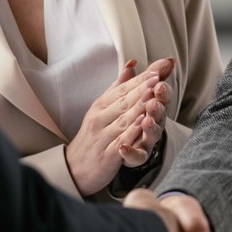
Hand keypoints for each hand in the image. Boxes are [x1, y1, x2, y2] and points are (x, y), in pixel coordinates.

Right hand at [65, 58, 173, 194]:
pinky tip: (144, 123)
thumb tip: (132, 63)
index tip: (155, 70)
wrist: (75, 167)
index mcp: (100, 106)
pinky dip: (132, 131)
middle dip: (141, 90)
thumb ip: (119, 87)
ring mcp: (102, 136)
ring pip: (123, 120)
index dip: (138, 81)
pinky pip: (121, 141)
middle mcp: (99, 119)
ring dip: (139, 108)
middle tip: (157, 78)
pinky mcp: (107, 155)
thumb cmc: (93, 135)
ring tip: (153, 97)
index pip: (121, 90)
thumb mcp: (102, 108)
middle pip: (123, 102)